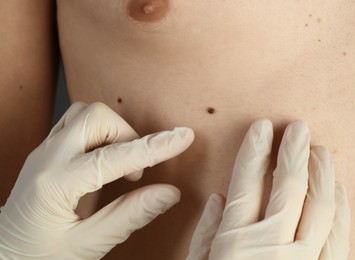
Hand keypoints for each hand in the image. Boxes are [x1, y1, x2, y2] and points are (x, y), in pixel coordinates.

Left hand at [0, 102, 193, 258]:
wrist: (4, 253)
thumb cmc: (39, 256)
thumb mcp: (86, 246)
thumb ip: (129, 216)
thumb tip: (169, 193)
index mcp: (55, 185)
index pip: (114, 158)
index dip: (154, 148)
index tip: (183, 137)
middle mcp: (46, 158)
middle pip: (95, 117)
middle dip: (127, 135)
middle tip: (136, 169)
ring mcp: (44, 150)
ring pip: (85, 113)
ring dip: (113, 131)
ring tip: (121, 163)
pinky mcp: (46, 150)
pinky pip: (76, 122)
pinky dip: (99, 132)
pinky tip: (104, 157)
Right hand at [187, 120, 349, 259]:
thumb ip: (204, 235)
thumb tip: (219, 199)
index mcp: (234, 240)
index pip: (246, 181)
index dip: (254, 149)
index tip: (261, 127)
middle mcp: (271, 244)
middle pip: (288, 186)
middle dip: (294, 151)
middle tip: (299, 128)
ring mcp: (302, 259)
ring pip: (319, 206)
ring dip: (321, 173)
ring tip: (319, 151)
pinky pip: (338, 236)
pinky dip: (340, 208)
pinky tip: (336, 189)